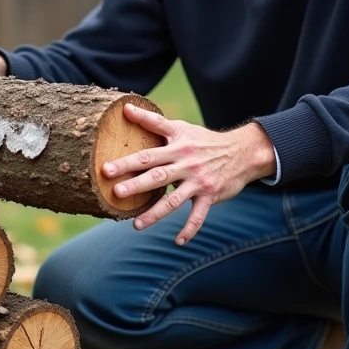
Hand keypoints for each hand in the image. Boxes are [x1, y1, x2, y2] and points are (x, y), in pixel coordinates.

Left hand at [103, 103, 276, 244]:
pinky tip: (178, 241)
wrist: (242, 151)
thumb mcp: (181, 127)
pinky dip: (189, 229)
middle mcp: (186, 164)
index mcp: (177, 147)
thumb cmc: (204, 140)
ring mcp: (198, 182)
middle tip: (116, 192)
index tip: (106, 168)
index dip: (127, 161)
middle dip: (136, 185)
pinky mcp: (210, 196)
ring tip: (136, 225)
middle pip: (158, 176)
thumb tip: (126, 108)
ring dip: (155, 214)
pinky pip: (198, 216)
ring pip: (174, 201)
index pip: (148, 154)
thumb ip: (153, 121)